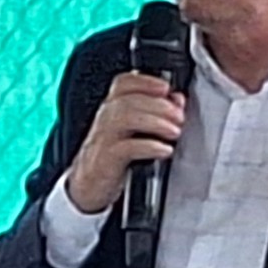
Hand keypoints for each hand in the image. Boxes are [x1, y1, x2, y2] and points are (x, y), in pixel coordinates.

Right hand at [62, 69, 187, 217]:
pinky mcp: (106, 159)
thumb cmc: (113, 155)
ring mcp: (104, 138)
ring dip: (155, 122)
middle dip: (159, 105)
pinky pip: (126, 148)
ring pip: (125, 118)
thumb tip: (177, 100)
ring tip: (174, 131)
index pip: (123, 83)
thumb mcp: (132, 131)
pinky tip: (164, 150)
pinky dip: (149, 146)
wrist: (88, 185)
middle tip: (179, 116)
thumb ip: (155, 112)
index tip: (167, 88)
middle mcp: (105, 119)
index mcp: (112, 108)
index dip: (145, 81)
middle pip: (129, 100)